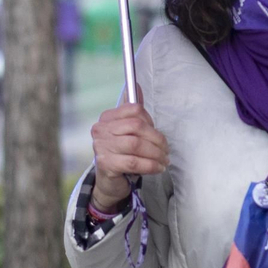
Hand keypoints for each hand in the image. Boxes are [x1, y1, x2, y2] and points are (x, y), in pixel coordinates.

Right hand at [89, 84, 168, 208]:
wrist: (109, 182)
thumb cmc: (122, 154)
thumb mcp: (128, 132)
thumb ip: (134, 112)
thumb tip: (137, 85)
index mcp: (107, 117)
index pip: (134, 110)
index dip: (150, 121)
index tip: (157, 134)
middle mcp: (101, 129)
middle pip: (137, 127)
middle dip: (157, 139)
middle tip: (166, 151)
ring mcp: (101, 146)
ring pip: (136, 145)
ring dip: (155, 154)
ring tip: (164, 161)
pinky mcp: (105, 163)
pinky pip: (133, 161)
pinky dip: (150, 165)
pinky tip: (157, 168)